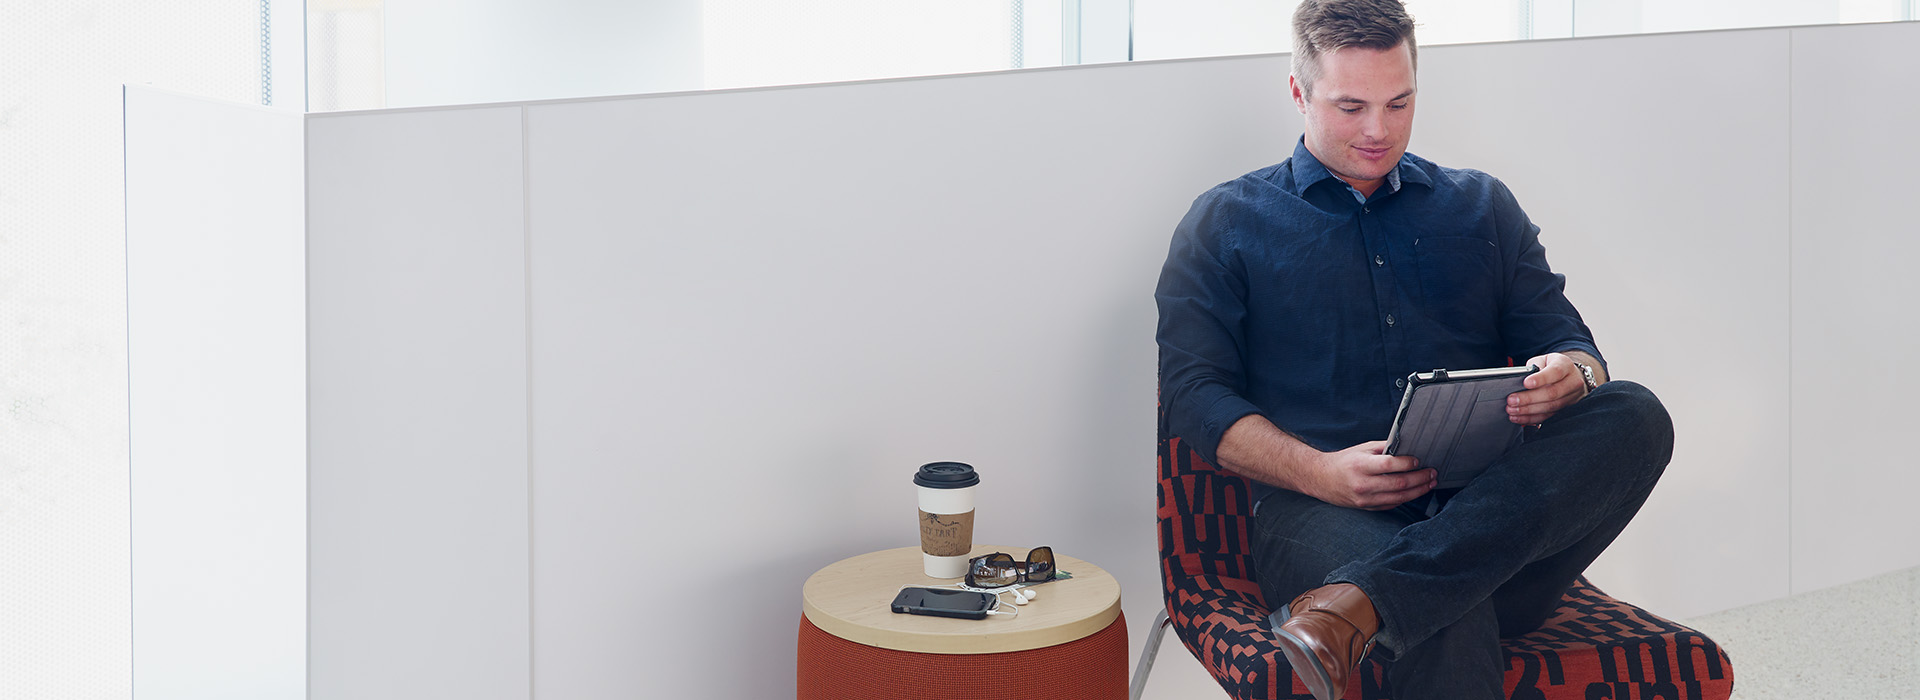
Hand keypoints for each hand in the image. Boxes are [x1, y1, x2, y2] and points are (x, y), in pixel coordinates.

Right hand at [1299, 441, 1434, 510]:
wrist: (1321, 479)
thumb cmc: (1344, 461)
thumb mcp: (1362, 449)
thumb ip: (1384, 448)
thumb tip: (1407, 448)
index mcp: (1361, 465)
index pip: (1389, 465)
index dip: (1407, 463)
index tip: (1419, 460)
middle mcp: (1363, 484)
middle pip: (1399, 483)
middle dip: (1420, 478)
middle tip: (1432, 473)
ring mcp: (1365, 499)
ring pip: (1399, 498)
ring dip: (1418, 491)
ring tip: (1429, 484)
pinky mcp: (1366, 507)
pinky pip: (1391, 505)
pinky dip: (1405, 498)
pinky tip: (1414, 492)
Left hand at [1508, 353, 1587, 424]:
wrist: (1569, 375)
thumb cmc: (1550, 366)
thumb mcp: (1542, 360)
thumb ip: (1533, 367)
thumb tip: (1520, 381)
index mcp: (1566, 365)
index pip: (1555, 372)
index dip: (1541, 379)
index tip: (1526, 383)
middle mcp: (1572, 382)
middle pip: (1552, 393)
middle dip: (1529, 398)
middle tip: (1512, 400)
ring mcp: (1571, 398)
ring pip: (1551, 407)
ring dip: (1528, 410)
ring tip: (1512, 410)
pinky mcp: (1566, 410)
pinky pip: (1548, 417)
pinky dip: (1532, 418)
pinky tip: (1519, 418)